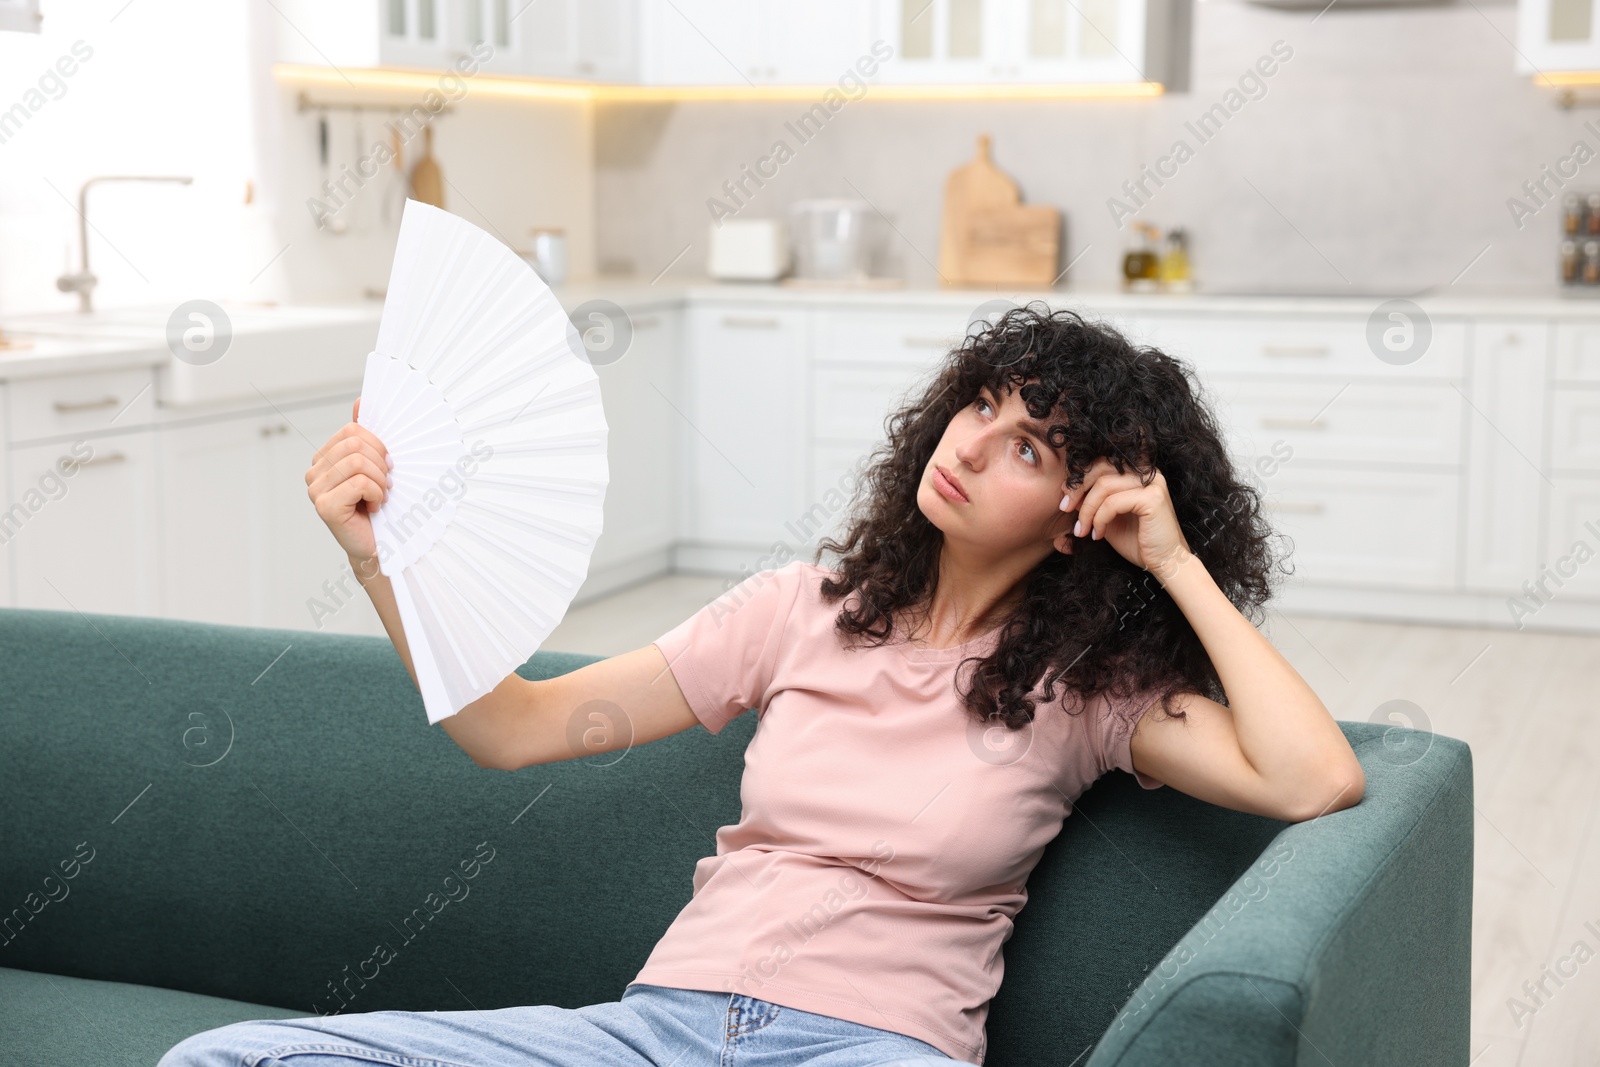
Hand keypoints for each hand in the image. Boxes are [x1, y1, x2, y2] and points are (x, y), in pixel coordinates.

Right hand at [306, 397, 393, 566]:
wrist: (377, 544)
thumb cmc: (377, 506)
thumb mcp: (375, 466)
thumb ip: (365, 436)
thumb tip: (361, 401)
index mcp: (325, 457)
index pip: (353, 430)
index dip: (378, 444)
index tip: (387, 465)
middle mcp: (315, 471)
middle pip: (356, 443)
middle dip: (381, 463)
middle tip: (386, 484)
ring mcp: (316, 489)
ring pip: (358, 462)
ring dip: (380, 481)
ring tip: (380, 497)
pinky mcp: (324, 506)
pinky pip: (359, 483)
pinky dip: (376, 494)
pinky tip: (374, 508)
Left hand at [1059, 458, 1192, 580]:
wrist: (1164, 563)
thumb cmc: (1137, 541)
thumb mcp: (1107, 517)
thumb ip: (1092, 501)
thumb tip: (1066, 490)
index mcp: (1136, 473)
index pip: (1101, 464)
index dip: (1078, 480)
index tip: (1065, 502)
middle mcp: (1146, 472)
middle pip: (1101, 468)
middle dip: (1078, 489)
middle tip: (1065, 510)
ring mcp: (1152, 483)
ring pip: (1104, 485)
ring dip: (1087, 510)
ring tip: (1082, 530)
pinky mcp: (1152, 498)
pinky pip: (1113, 502)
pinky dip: (1099, 518)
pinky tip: (1099, 534)